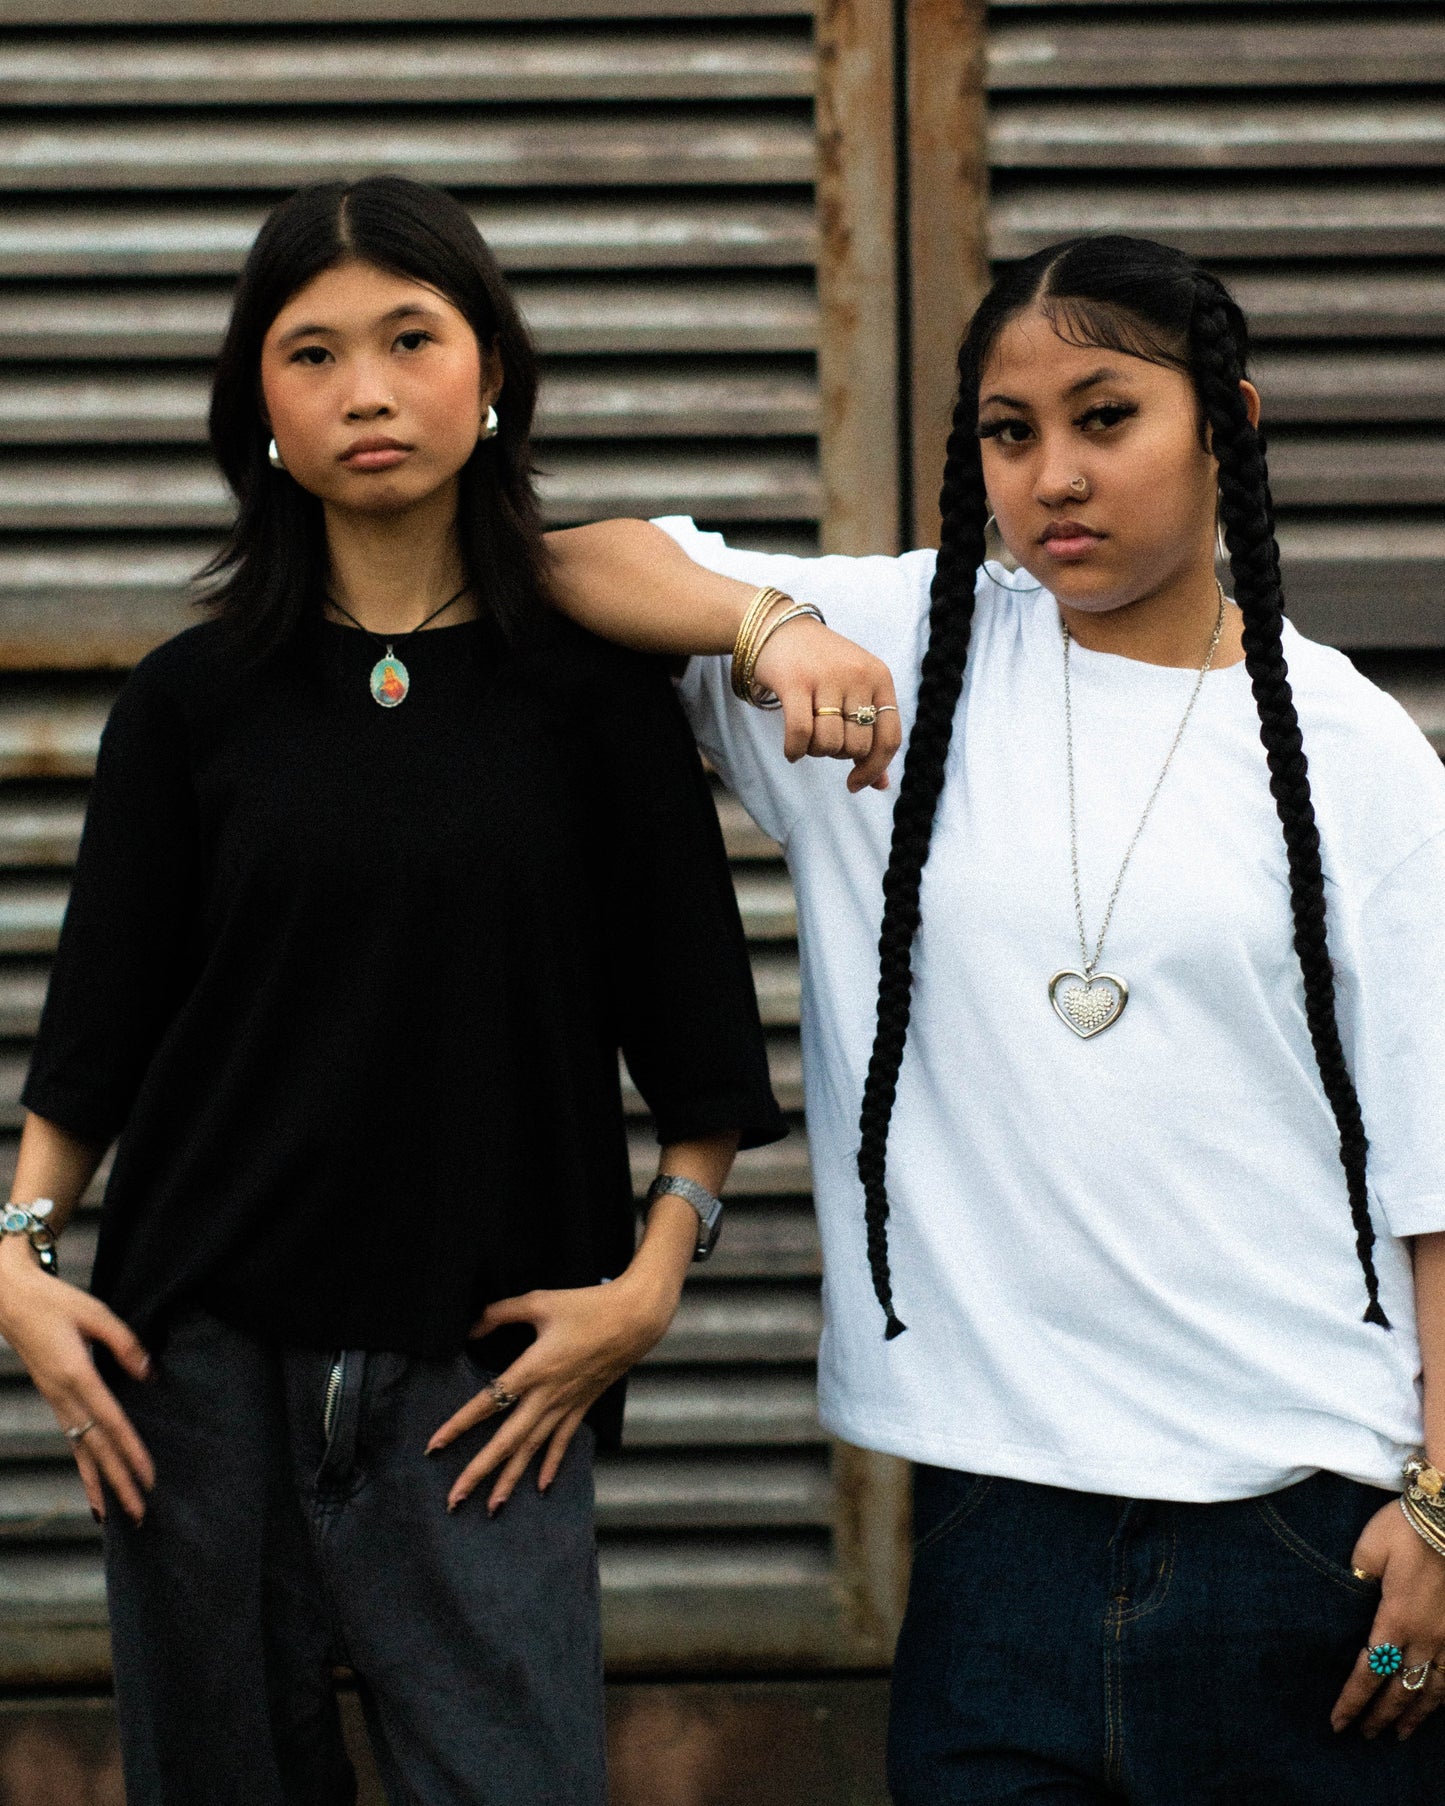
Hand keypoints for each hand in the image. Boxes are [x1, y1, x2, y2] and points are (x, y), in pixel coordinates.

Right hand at [0, 1236, 152, 1522]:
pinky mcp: (54, 1398)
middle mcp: (63, 1396)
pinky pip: (72, 1439)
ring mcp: (56, 1401)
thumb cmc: (55, 1301)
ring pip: (81, 1450)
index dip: (131, 1451)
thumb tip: (150, 1373)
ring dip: (101, 1482)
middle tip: (139, 1513)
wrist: (13, 1300)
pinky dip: (85, 1464)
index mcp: (76, 1376)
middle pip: (95, 1448)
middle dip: (118, 1483)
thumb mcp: (96, 1312)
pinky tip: (93, 1481)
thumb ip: (125, 1343)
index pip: (111, 1423)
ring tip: (116, 1513)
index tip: (149, 1477)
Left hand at [427, 1272, 678, 1514]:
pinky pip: (562, 1441)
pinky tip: (540, 1487)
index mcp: (533, 1369)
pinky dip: (550, 1465)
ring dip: (510, 1479)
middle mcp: (547, 1395)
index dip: (459, 1424)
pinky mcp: (582, 1406)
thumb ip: (501, 1312)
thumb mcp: (540, 1301)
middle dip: (479, 1472)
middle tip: (455, 1499)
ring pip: (533, 1450)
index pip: (488, 1402)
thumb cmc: (587, 1306)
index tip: (433, 1445)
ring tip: (491, 1507)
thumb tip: (471, 1328)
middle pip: (507, 1441)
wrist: (634, 1319)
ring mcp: (566, 1405)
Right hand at [750, 618, 901, 793]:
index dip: (874, 768)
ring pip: (829, 744)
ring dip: (814, 751)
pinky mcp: (795, 681)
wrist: (778, 626)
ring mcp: (827, 677)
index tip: (855, 783)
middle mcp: (858, 676)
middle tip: (822, 738)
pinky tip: (792, 751)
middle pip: (856, 746)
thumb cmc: (821, 666)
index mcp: (880, 678)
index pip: (889, 738)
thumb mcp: (855, 691)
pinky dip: (795, 751)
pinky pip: (800, 735)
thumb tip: (882, 785)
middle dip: (837, 753)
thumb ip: (870, 736)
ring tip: (807, 737)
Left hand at [1331, 1501, 1444, 1738]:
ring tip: (1401, 1733)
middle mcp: (1427, 1638)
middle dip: (1381, 1716)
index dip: (1353, 1701)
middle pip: (1401, 1690)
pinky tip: (1437, 1704)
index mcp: (1395, 1620)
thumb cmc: (1407, 1528)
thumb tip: (1353, 1590)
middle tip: (1366, 1735)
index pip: (1369, 1673)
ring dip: (1415, 1715)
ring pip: (1434, 1691)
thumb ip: (1358, 1576)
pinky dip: (1444, 1697)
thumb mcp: (1369, 1548)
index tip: (1338, 1722)